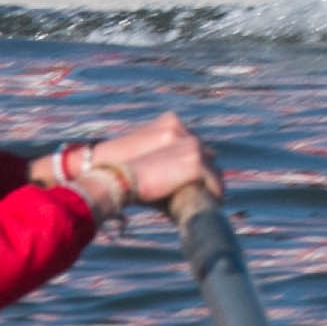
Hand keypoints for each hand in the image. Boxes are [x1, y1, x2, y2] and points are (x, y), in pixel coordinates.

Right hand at [79, 111, 214, 211]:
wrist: (112, 179)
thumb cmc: (118, 170)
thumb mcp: (139, 152)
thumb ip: (158, 153)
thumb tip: (169, 172)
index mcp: (168, 121)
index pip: (191, 140)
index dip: (191, 160)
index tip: (191, 177)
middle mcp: (181, 128)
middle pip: (205, 151)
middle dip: (203, 170)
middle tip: (201, 190)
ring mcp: (190, 143)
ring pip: (211, 166)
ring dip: (210, 183)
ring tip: (208, 199)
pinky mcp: (194, 162)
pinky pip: (213, 180)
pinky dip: (214, 192)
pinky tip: (212, 203)